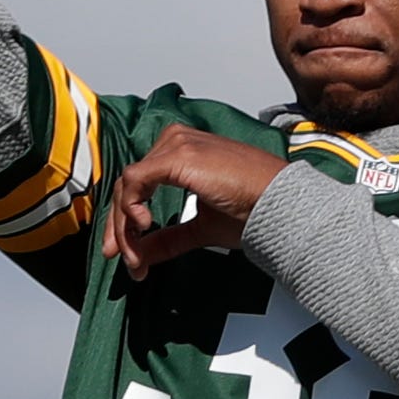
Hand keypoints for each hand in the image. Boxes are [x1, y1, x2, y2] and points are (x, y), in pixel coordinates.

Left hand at [99, 129, 290, 278]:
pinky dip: (132, 208)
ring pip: (128, 184)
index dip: (126, 218)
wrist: (279, 204)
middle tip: (119, 256)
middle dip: (119, 226)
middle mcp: (176, 141)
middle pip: (129, 184)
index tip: (127, 251)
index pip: (140, 183)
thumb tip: (141, 255)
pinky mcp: (178, 155)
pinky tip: (145, 228)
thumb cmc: (254, 208)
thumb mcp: (201, 227)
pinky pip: (135, 181)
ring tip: (135, 255)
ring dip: (125, 225)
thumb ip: (168, 238)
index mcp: (183, 151)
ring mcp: (177, 144)